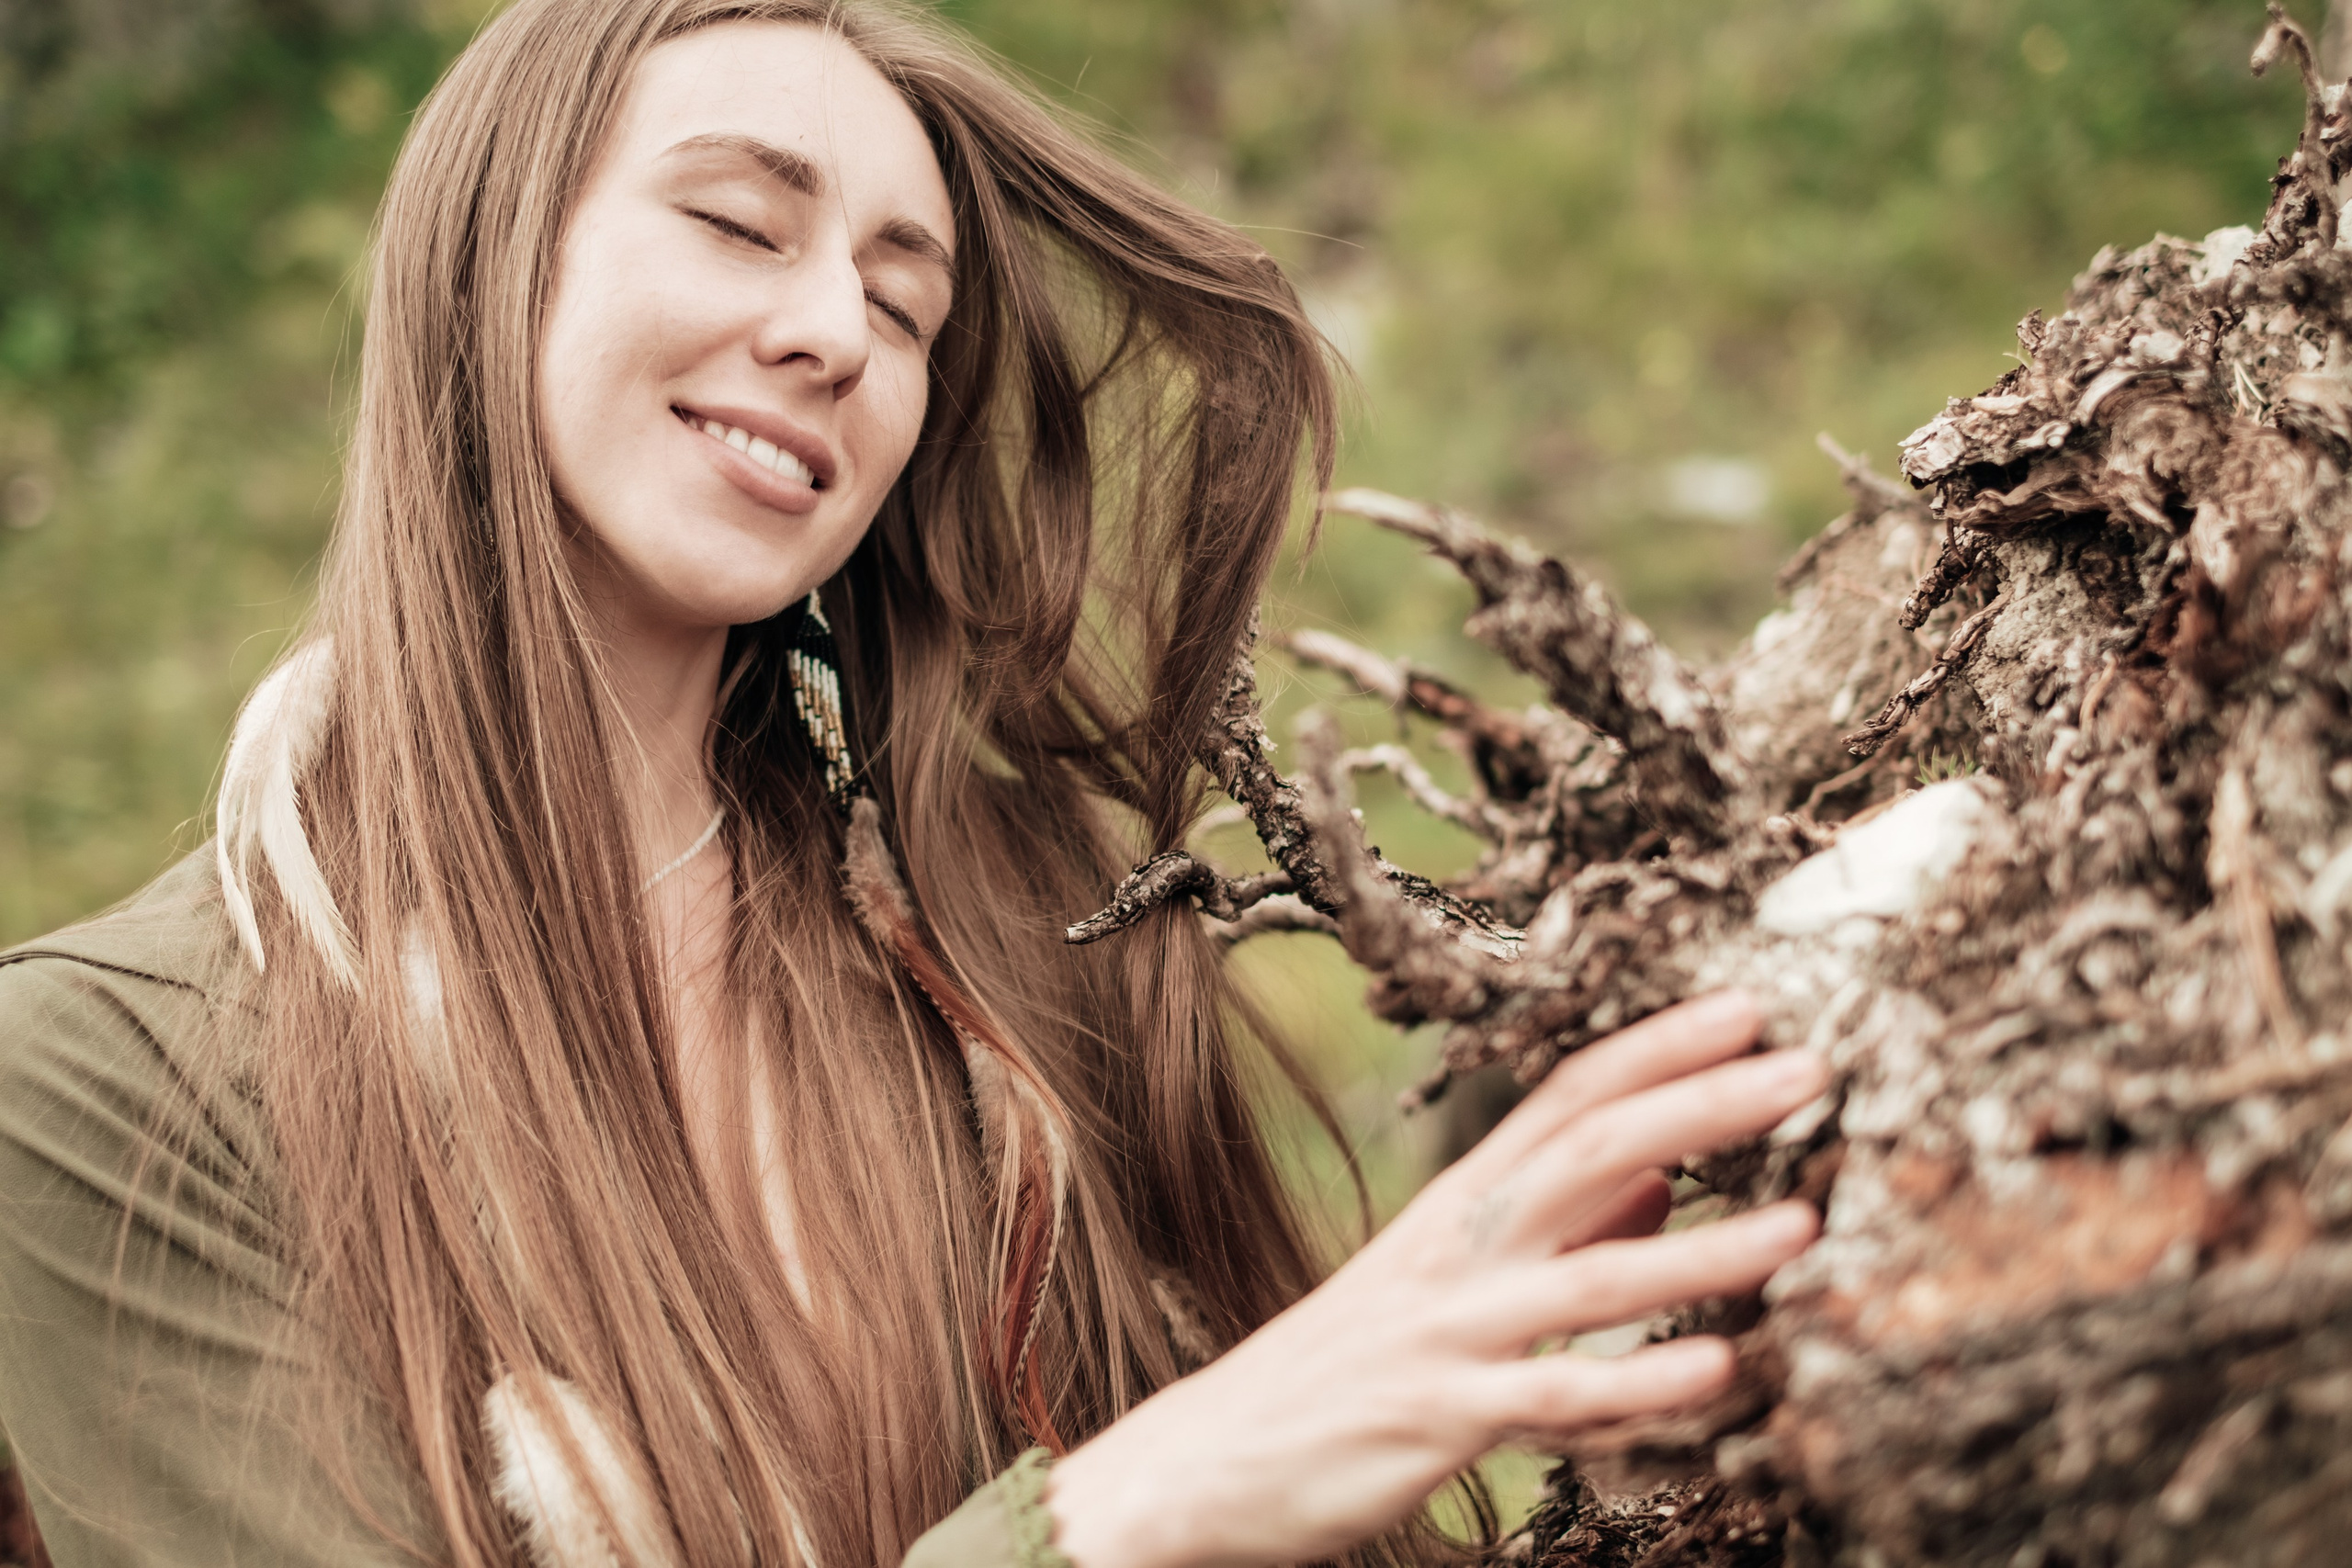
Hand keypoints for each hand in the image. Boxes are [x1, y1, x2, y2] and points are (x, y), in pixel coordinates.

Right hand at [1045, 990, 1824, 1567]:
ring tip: (1805, 1226)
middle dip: (1702, 1106)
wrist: (1214, 1457)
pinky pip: (1553, 1397)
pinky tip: (1718, 1372)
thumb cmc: (1343, 1366)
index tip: (1750, 1006)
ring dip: (1704, 1250)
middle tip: (1810, 1067)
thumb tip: (1663, 1184)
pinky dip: (1637, 1384)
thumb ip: (1558, 1228)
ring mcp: (1449, 1328)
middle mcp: (1458, 1246)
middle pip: (1588, 1151)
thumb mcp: (1444, 1279)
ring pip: (1589, 1276)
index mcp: (1461, 1203)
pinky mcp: (1440, 1415)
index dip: (1657, 1047)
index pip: (1567, 1097)